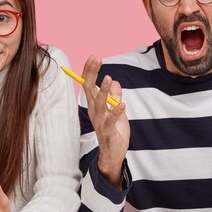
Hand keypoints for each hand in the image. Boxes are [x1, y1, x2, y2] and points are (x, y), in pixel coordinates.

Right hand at [82, 56, 129, 188]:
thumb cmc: (114, 131)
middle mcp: (94, 112)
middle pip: (89, 90)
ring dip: (103, 91)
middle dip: (92, 74)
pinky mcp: (109, 132)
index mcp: (95, 106)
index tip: (93, 57)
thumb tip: (116, 82)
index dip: (90, 71)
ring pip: (99, 104)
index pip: (89, 85)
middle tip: (96, 59)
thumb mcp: (116, 110)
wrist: (114, 154)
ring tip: (109, 78)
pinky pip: (111, 121)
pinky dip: (116, 112)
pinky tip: (122, 105)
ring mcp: (100, 122)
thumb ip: (115, 96)